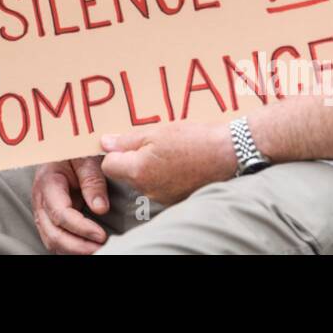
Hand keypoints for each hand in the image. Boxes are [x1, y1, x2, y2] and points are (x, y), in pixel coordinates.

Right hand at [31, 156, 109, 253]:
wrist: (64, 148)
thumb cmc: (74, 151)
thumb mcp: (85, 158)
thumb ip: (92, 180)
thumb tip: (100, 208)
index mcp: (48, 183)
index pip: (61, 214)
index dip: (81, 228)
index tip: (101, 235)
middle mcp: (41, 201)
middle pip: (53, 234)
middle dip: (77, 246)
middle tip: (101, 247)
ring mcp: (43, 211)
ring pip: (52, 241)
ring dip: (74, 250)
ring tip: (96, 250)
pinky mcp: (49, 218)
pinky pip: (56, 239)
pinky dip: (70, 248)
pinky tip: (87, 247)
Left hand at [100, 123, 237, 205]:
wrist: (229, 154)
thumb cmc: (193, 140)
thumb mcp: (156, 132)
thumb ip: (127, 140)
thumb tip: (104, 143)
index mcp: (139, 171)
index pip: (108, 166)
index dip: (115, 151)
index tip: (125, 141)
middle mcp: (148, 190)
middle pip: (126, 173)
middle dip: (133, 158)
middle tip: (152, 142)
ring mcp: (163, 197)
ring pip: (144, 180)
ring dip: (150, 166)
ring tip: (171, 151)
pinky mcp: (176, 200)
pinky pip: (160, 186)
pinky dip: (165, 175)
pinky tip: (180, 162)